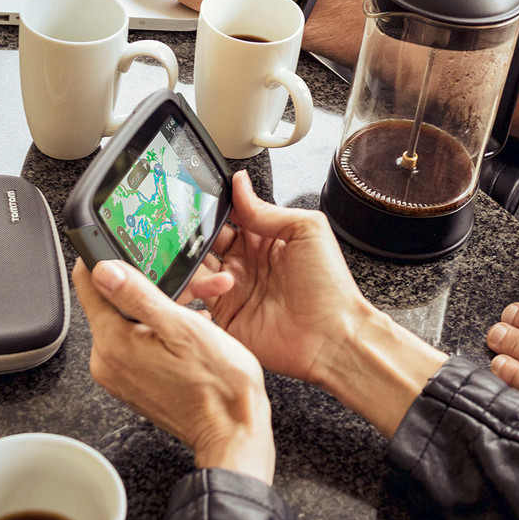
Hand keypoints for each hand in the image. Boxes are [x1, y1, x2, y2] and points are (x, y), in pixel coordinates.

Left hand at [73, 258, 274, 481]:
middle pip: (112, 303)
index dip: (102, 257)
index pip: (88, 285)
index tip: (122, 244)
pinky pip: (139, 343)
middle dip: (148, 284)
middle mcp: (108, 362)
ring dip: (161, 307)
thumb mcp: (182, 327)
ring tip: (199, 306)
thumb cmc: (218, 385)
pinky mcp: (136, 384)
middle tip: (185, 280)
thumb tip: (103, 270)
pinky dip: (162, 330)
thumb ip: (138, 295)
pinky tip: (193, 329)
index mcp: (113, 344)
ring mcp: (121, 376)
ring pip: (130, 322)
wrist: (233, 432)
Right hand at [197, 173, 372, 387]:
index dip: (216, 205)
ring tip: (206, 255)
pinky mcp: (225, 316)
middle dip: (196, 230)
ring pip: (197, 265)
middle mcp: (248, 263)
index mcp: (267, 240)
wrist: (331, 336)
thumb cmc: (328, 284)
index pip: (232, 215)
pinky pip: (198, 296)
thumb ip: (267, 210)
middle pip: (208, 240)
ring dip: (194, 257)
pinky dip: (198, 285)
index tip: (200, 195)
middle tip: (187, 223)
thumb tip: (240, 183)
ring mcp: (235, 289)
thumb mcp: (306, 230)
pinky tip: (222, 282)